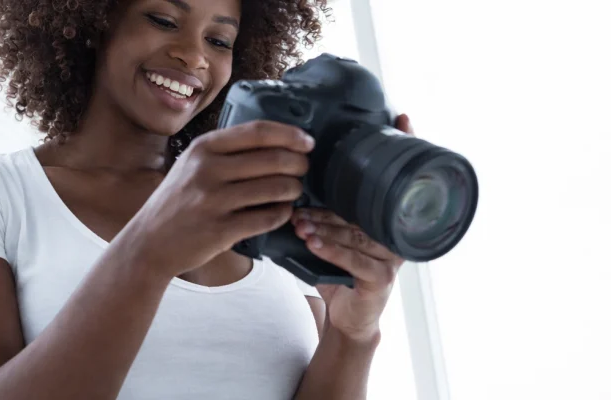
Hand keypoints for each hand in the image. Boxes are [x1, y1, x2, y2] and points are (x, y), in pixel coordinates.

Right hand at [115, 120, 315, 279]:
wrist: (148, 243)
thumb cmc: (176, 202)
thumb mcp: (191, 165)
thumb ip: (224, 151)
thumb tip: (276, 139)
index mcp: (203, 148)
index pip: (258, 132)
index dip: (290, 135)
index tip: (307, 141)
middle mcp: (207, 170)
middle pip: (274, 159)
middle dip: (299, 164)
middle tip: (303, 170)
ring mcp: (214, 201)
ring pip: (277, 189)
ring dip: (293, 190)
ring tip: (293, 192)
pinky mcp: (221, 230)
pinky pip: (268, 218)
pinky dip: (282, 214)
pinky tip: (281, 213)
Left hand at [291, 114, 415, 340]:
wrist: (347, 316)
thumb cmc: (340, 268)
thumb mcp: (335, 231)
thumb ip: (328, 205)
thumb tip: (301, 170)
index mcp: (385, 217)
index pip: (392, 180)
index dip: (399, 149)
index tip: (400, 119)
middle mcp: (392, 232)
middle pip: (366, 206)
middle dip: (335, 197)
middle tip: (302, 190)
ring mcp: (389, 256)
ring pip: (354, 232)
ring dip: (325, 224)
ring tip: (300, 218)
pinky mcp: (379, 279)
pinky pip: (353, 260)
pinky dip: (330, 249)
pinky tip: (312, 241)